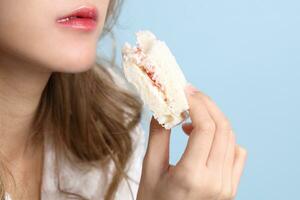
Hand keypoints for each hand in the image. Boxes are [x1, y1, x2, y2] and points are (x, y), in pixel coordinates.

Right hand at [137, 84, 246, 199]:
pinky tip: (206, 137)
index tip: (184, 91)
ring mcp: (227, 185)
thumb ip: (157, 137)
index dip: (196, 103)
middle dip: (206, 105)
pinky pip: (237, 154)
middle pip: (222, 128)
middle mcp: (216, 181)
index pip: (205, 127)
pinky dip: (224, 137)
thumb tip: (162, 109)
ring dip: (214, 119)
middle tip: (190, 94)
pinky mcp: (231, 187)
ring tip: (192, 116)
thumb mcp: (149, 171)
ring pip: (231, 138)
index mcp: (192, 176)